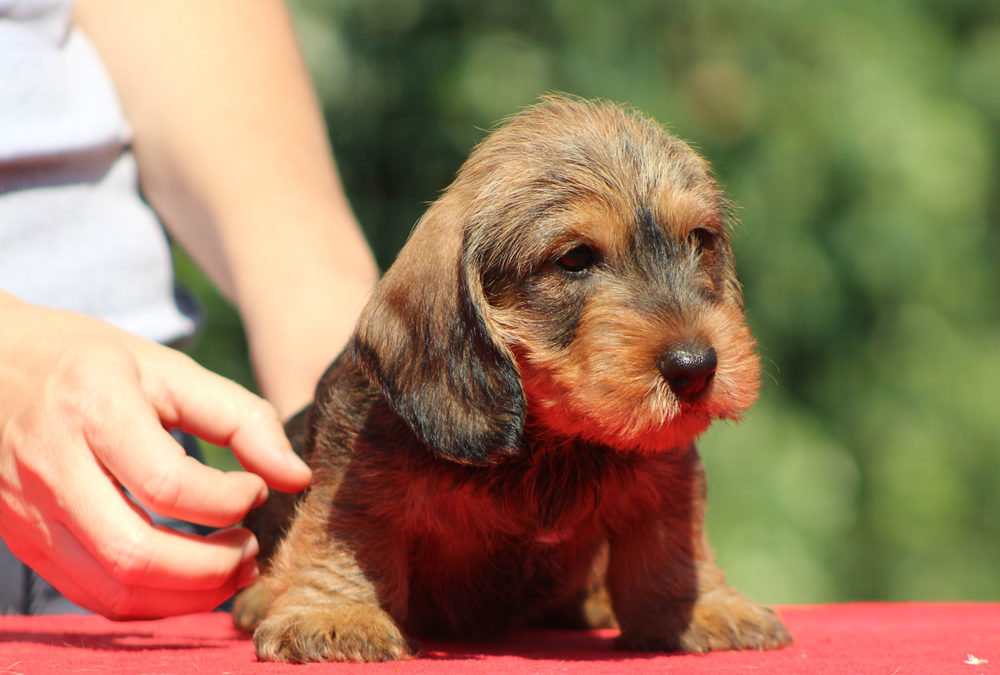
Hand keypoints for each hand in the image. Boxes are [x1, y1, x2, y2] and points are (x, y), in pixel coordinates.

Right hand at [0, 295, 310, 618]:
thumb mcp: (168, 369)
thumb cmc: (91, 363)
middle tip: (252, 548)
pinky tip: (189, 580)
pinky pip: (92, 596)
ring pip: (114, 589)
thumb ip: (240, 418)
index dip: (228, 500)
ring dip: (188, 596)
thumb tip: (298, 477)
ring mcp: (31, 512)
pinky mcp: (27, 541)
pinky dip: (152, 603)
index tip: (256, 490)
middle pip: (136, 553)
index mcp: (93, 407)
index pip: (167, 484)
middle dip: (213, 567)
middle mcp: (52, 465)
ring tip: (233, 568)